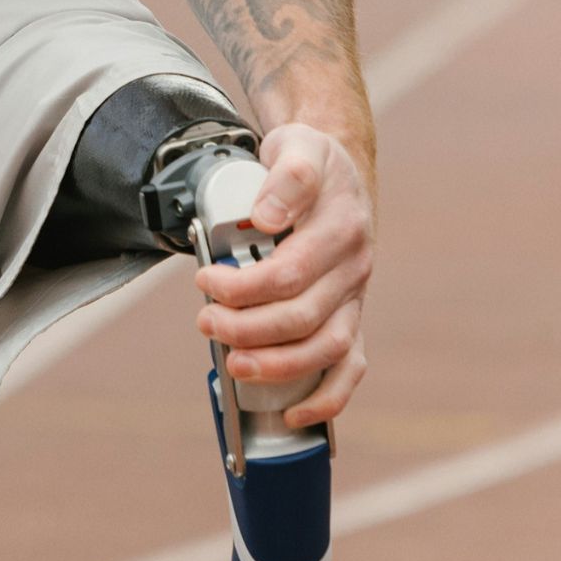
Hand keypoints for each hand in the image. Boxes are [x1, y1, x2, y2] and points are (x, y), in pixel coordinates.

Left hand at [192, 122, 374, 428]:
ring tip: (232, 360)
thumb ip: (287, 178)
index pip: (290, 272)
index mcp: (341, 228)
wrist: (339, 170)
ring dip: (277, 364)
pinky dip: (327, 398)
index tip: (205, 279)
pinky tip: (294, 413)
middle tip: (205, 320)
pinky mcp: (351, 317)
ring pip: (326, 348)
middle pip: (302, 316)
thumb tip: (264, 217)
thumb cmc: (311, 161)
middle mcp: (353, 268)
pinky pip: (351, 368)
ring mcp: (355, 297)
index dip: (244, 286)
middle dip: (247, 327)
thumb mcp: (298, 148)